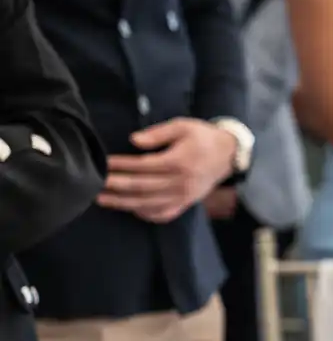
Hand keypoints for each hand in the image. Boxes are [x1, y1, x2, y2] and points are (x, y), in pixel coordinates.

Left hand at [100, 119, 237, 223]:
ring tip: (102, 200)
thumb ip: (158, 133)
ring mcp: (183, 196)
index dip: (121, 165)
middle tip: (94, 185)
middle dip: (116, 186)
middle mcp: (180, 182)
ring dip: (123, 203)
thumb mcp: (182, 126)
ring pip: (148, 203)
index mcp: (179, 162)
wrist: (229, 155)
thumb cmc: (203, 137)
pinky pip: (164, 214)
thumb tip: (134, 141)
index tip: (103, 163)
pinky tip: (130, 209)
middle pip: (142, 187)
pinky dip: (146, 214)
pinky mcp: (186, 203)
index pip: (143, 166)